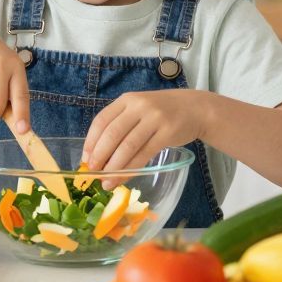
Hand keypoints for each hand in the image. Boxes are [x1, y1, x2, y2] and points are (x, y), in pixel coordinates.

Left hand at [84, 90, 207, 174]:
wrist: (196, 109)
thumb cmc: (162, 112)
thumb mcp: (139, 109)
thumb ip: (121, 124)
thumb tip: (98, 153)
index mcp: (127, 100)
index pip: (102, 120)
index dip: (91, 141)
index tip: (85, 159)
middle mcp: (139, 106)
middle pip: (112, 134)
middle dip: (100, 156)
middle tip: (93, 173)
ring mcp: (154, 118)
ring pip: (128, 146)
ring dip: (114, 167)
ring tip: (107, 182)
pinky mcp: (167, 133)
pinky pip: (145, 154)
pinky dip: (132, 168)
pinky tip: (124, 178)